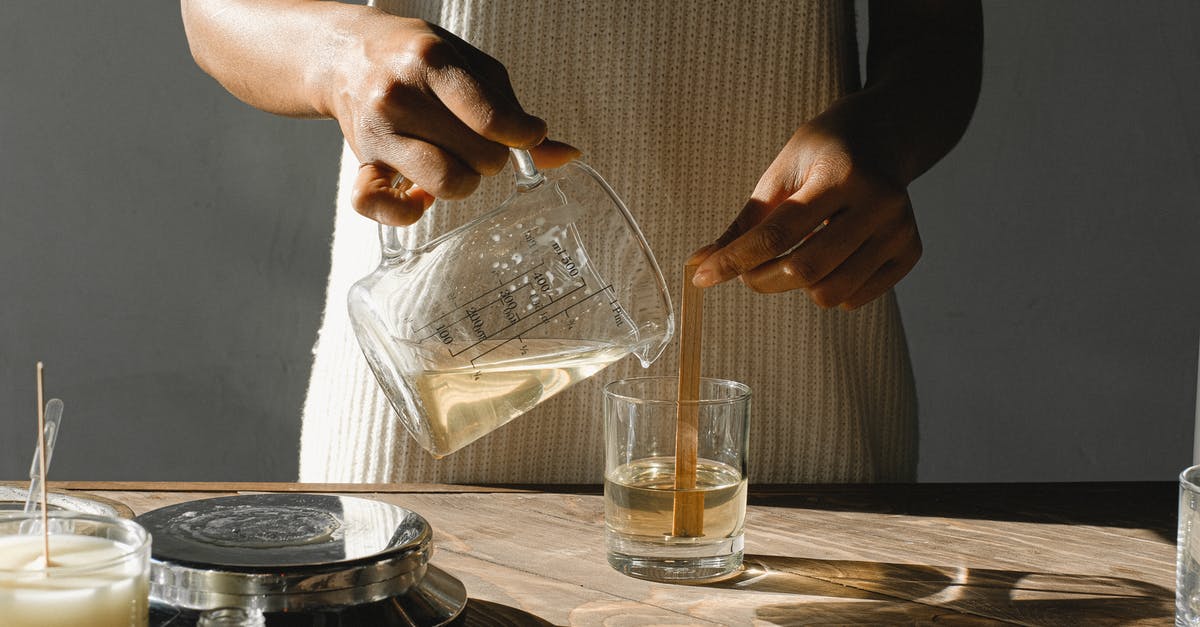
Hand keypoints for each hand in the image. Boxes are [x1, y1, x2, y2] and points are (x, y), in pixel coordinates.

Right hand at [324, 14, 578, 224]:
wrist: (347, 55)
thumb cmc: (420, 60)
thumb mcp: (472, 68)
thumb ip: (513, 111)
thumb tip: (566, 155)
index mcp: (432, 62)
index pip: (492, 118)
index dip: (523, 136)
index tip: (527, 135)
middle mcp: (399, 96)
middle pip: (478, 157)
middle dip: (493, 157)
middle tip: (480, 142)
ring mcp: (376, 132)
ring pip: (445, 183)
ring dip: (463, 181)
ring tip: (456, 162)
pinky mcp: (359, 163)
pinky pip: (377, 206)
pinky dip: (405, 212)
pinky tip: (420, 197)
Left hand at [692, 101, 921, 309]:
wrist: (884, 136)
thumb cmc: (823, 152)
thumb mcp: (780, 173)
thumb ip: (746, 222)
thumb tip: (700, 264)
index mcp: (841, 174)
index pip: (778, 233)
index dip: (734, 260)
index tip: (702, 277)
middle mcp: (879, 203)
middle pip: (804, 269)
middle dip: (762, 279)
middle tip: (749, 269)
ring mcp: (900, 230)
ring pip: (830, 293)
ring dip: (796, 286)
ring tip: (794, 257)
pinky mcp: (910, 252)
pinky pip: (854, 299)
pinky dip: (829, 288)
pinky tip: (829, 257)